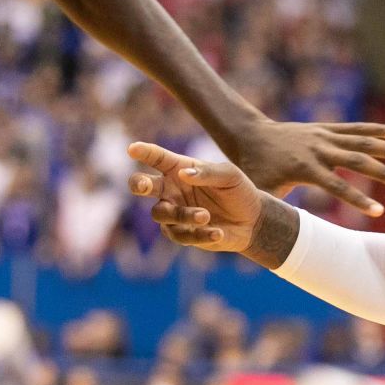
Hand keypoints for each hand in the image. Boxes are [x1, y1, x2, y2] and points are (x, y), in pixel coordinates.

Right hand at [128, 141, 267, 252]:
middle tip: (143, 186)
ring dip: (182, 215)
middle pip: (143, 186)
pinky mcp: (182, 234)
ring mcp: (174, 213)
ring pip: (162, 214)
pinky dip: (200, 234)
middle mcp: (171, 190)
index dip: (144, 152)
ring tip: (205, 215)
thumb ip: (208, 173)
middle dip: (139, 184)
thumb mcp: (230, 176)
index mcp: (179, 169)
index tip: (132, 149)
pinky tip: (218, 232)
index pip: (158, 158)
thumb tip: (185, 173)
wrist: (252, 221)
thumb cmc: (238, 191)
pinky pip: (181, 236)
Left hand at [222, 118, 384, 216]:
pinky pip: (357, 129)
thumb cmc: (255, 170)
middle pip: (357, 161)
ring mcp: (324, 136)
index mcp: (304, 168)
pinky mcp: (328, 129)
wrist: (250, 135)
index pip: (336, 185)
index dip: (357, 200)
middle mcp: (318, 149)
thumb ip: (274, 212)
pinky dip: (379, 130)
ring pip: (362, 141)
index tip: (379, 213)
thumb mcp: (262, 193)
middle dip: (382, 173)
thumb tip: (277, 240)